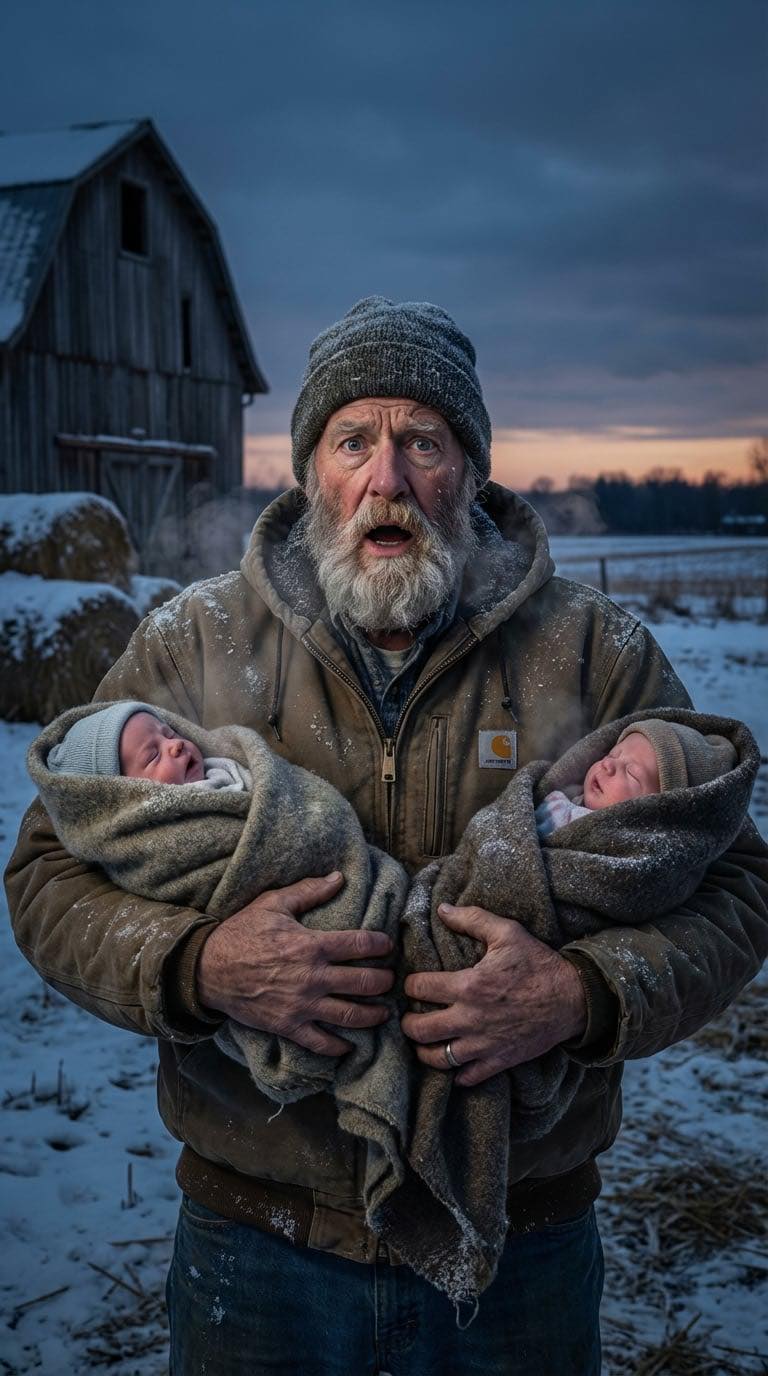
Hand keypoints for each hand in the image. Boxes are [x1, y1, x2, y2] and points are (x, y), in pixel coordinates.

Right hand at [197, 872, 393, 1055]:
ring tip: (384, 1013)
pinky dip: (340, 1048)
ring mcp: (301, 1005)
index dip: (381, 944)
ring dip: (373, 1015)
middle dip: (384, 982)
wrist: (208, 969)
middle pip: (364, 983)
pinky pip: (321, 1043)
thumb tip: (339, 877)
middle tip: (391, 980)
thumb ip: (309, 891)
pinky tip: (351, 1046)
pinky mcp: (288, 1026)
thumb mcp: (273, 903)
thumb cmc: (241, 932)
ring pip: (350, 1016)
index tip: (387, 945)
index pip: (361, 944)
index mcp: (312, 945)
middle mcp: (312, 977)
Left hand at [401, 903, 586, 1086]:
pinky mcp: (499, 1061)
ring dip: (425, 1051)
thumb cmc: (539, 964)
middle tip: (410, 1017)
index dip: (410, 985)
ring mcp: (484, 1044)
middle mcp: (470, 1018)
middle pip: (420, 1030)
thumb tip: (442, 909)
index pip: (419, 988)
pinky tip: (454, 1061)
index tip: (412, 984)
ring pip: (438, 1058)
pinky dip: (456, 1073)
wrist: (574, 999)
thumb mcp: (507, 933)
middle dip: (408, 1024)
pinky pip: (467, 1076)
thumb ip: (472, 919)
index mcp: (469, 985)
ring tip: (425, 1042)